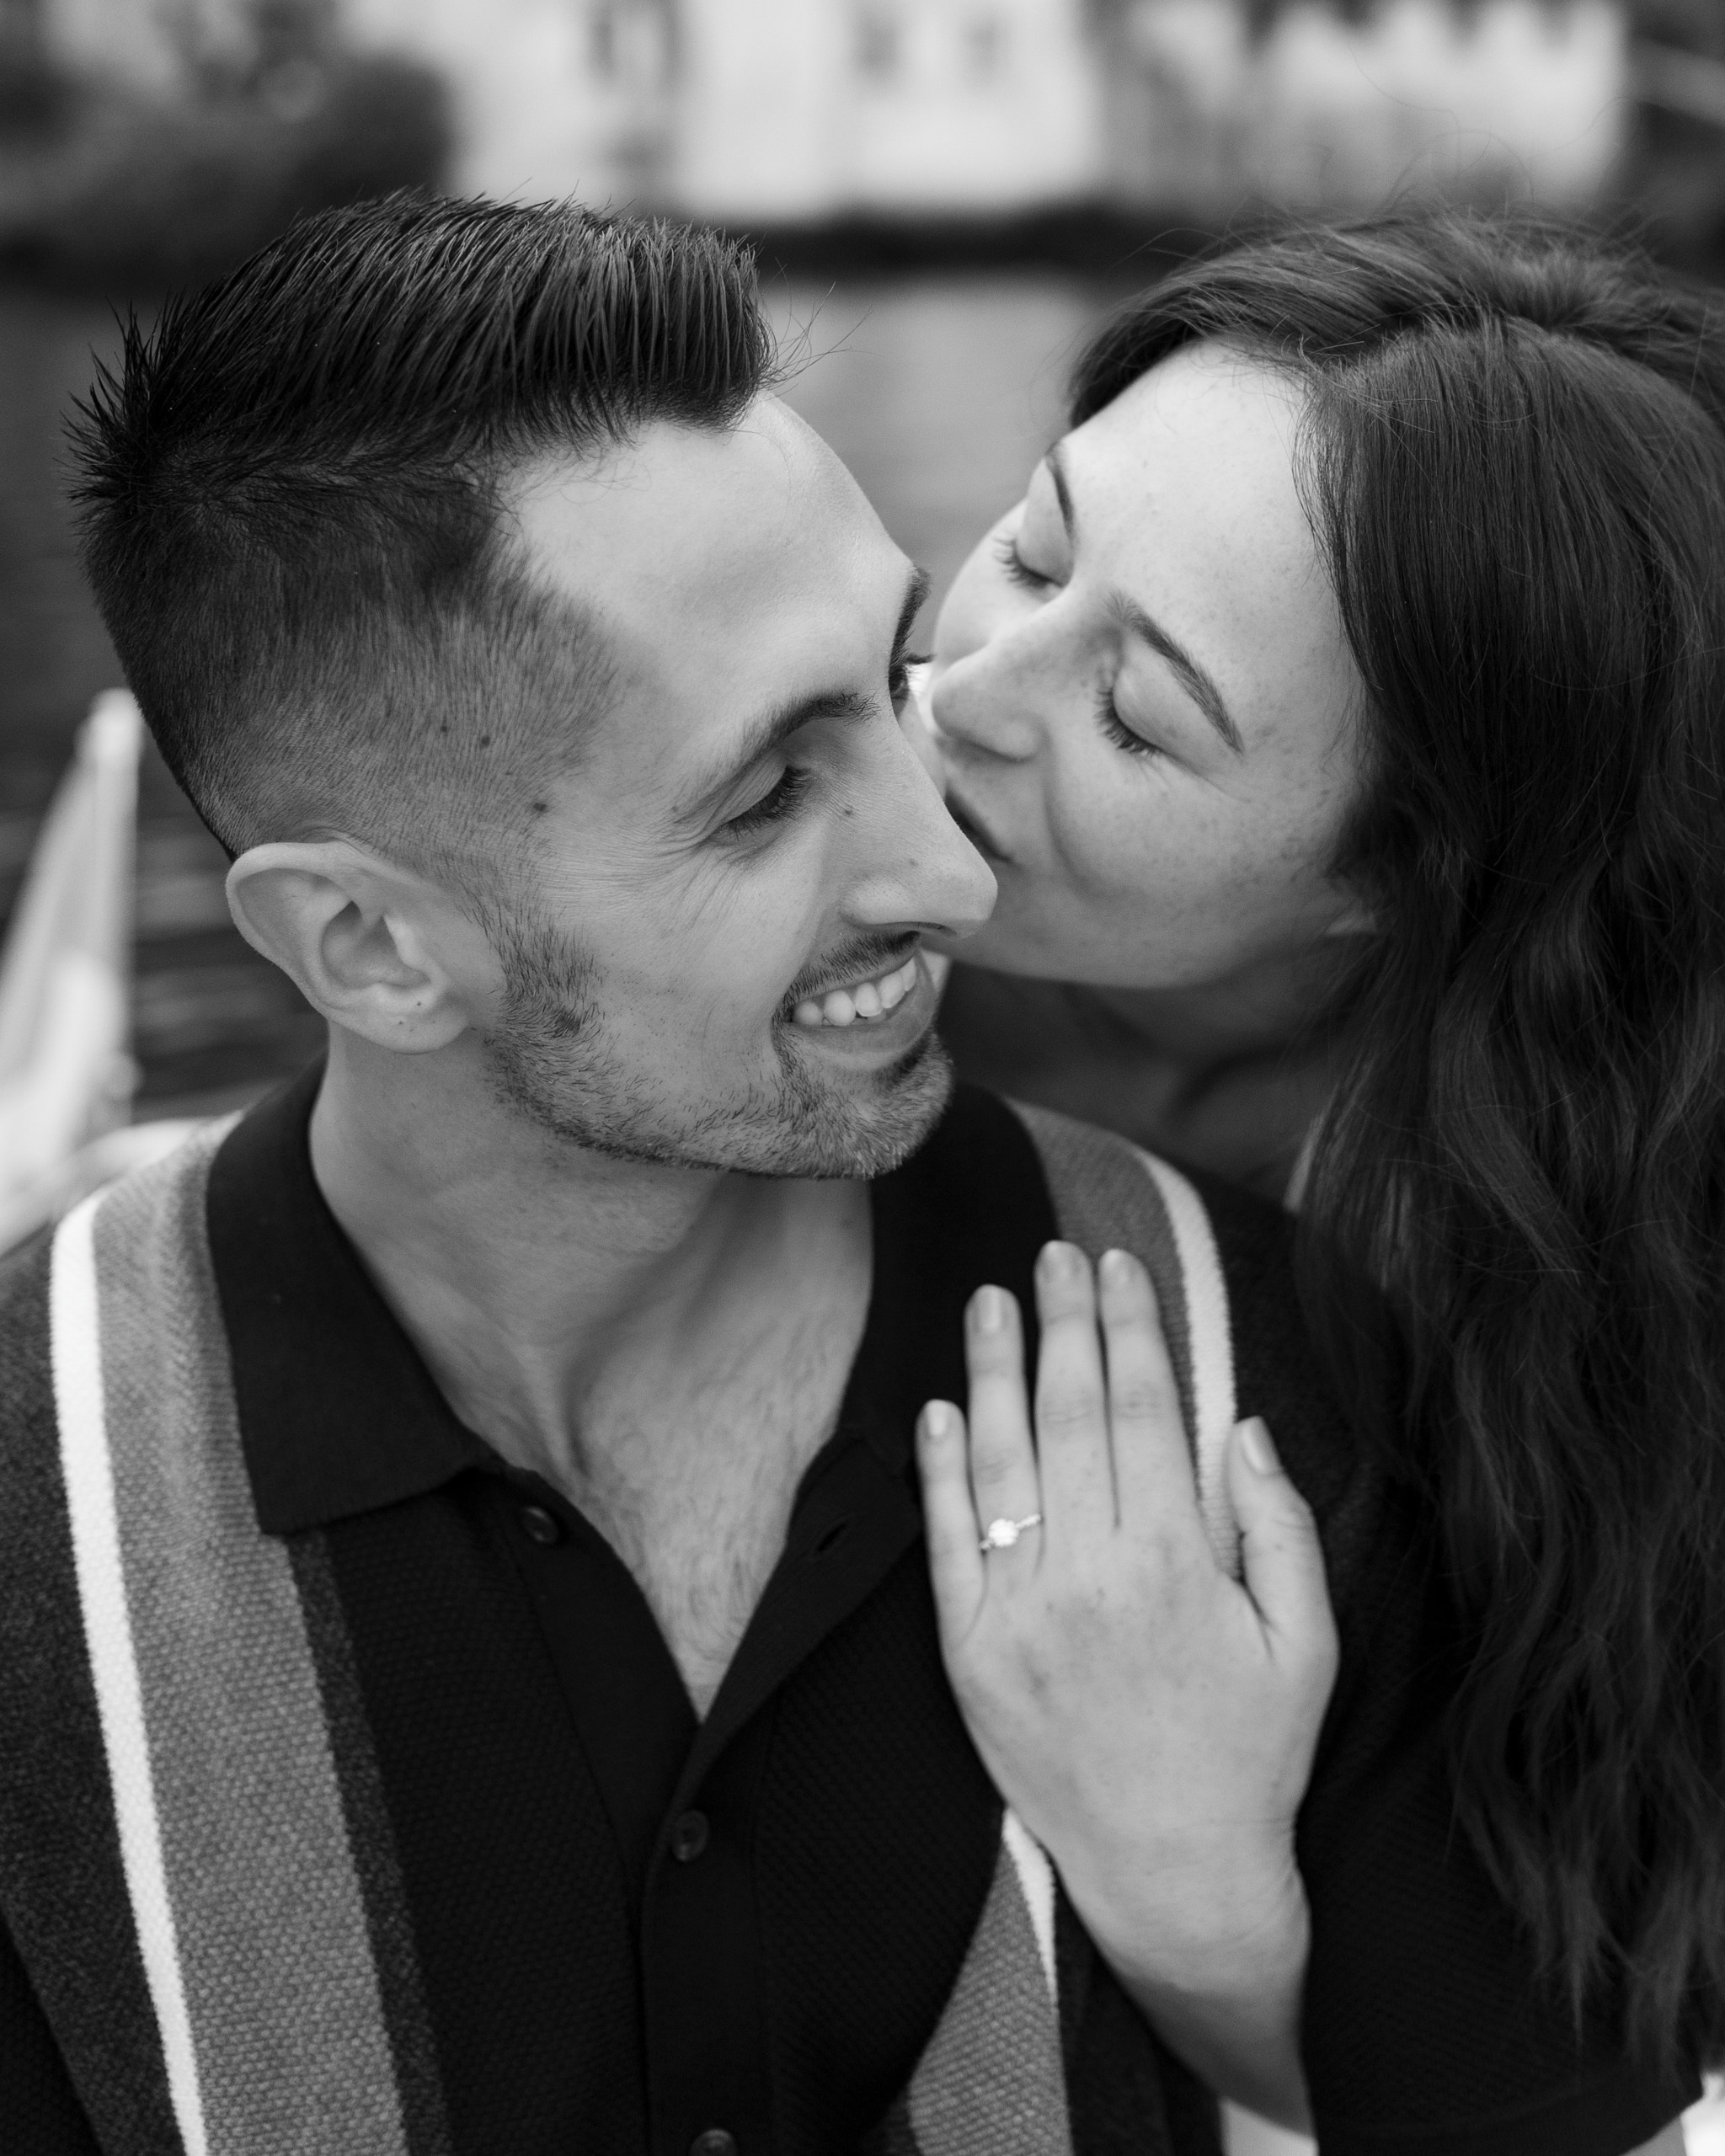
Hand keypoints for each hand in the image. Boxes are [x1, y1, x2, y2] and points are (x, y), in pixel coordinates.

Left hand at [916, 1240, 1338, 2123]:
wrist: (1171, 1873)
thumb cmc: (1251, 1754)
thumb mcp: (1306, 1644)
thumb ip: (1281, 1528)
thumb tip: (1243, 1425)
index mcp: (1174, 1567)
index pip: (1144, 1411)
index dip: (1130, 1327)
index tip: (1120, 1265)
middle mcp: (1088, 1579)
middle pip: (1069, 1416)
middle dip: (1063, 1322)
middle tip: (1054, 1253)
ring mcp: (1017, 1616)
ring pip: (999, 1463)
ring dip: (992, 1370)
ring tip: (990, 1299)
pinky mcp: (968, 1654)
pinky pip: (947, 1542)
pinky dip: (939, 1469)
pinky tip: (940, 1407)